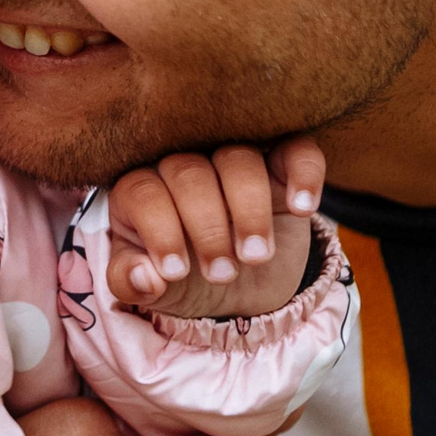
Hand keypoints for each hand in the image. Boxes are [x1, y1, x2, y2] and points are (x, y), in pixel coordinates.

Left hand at [108, 138, 323, 318]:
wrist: (238, 286)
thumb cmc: (186, 278)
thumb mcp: (155, 287)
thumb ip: (132, 282)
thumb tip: (143, 277)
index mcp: (142, 188)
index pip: (142, 192)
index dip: (159, 231)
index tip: (177, 272)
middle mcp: (185, 163)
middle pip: (189, 173)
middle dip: (207, 229)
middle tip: (223, 273)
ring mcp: (233, 158)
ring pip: (239, 159)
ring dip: (250, 210)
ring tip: (256, 256)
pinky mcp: (281, 163)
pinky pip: (296, 148)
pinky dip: (303, 173)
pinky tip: (302, 209)